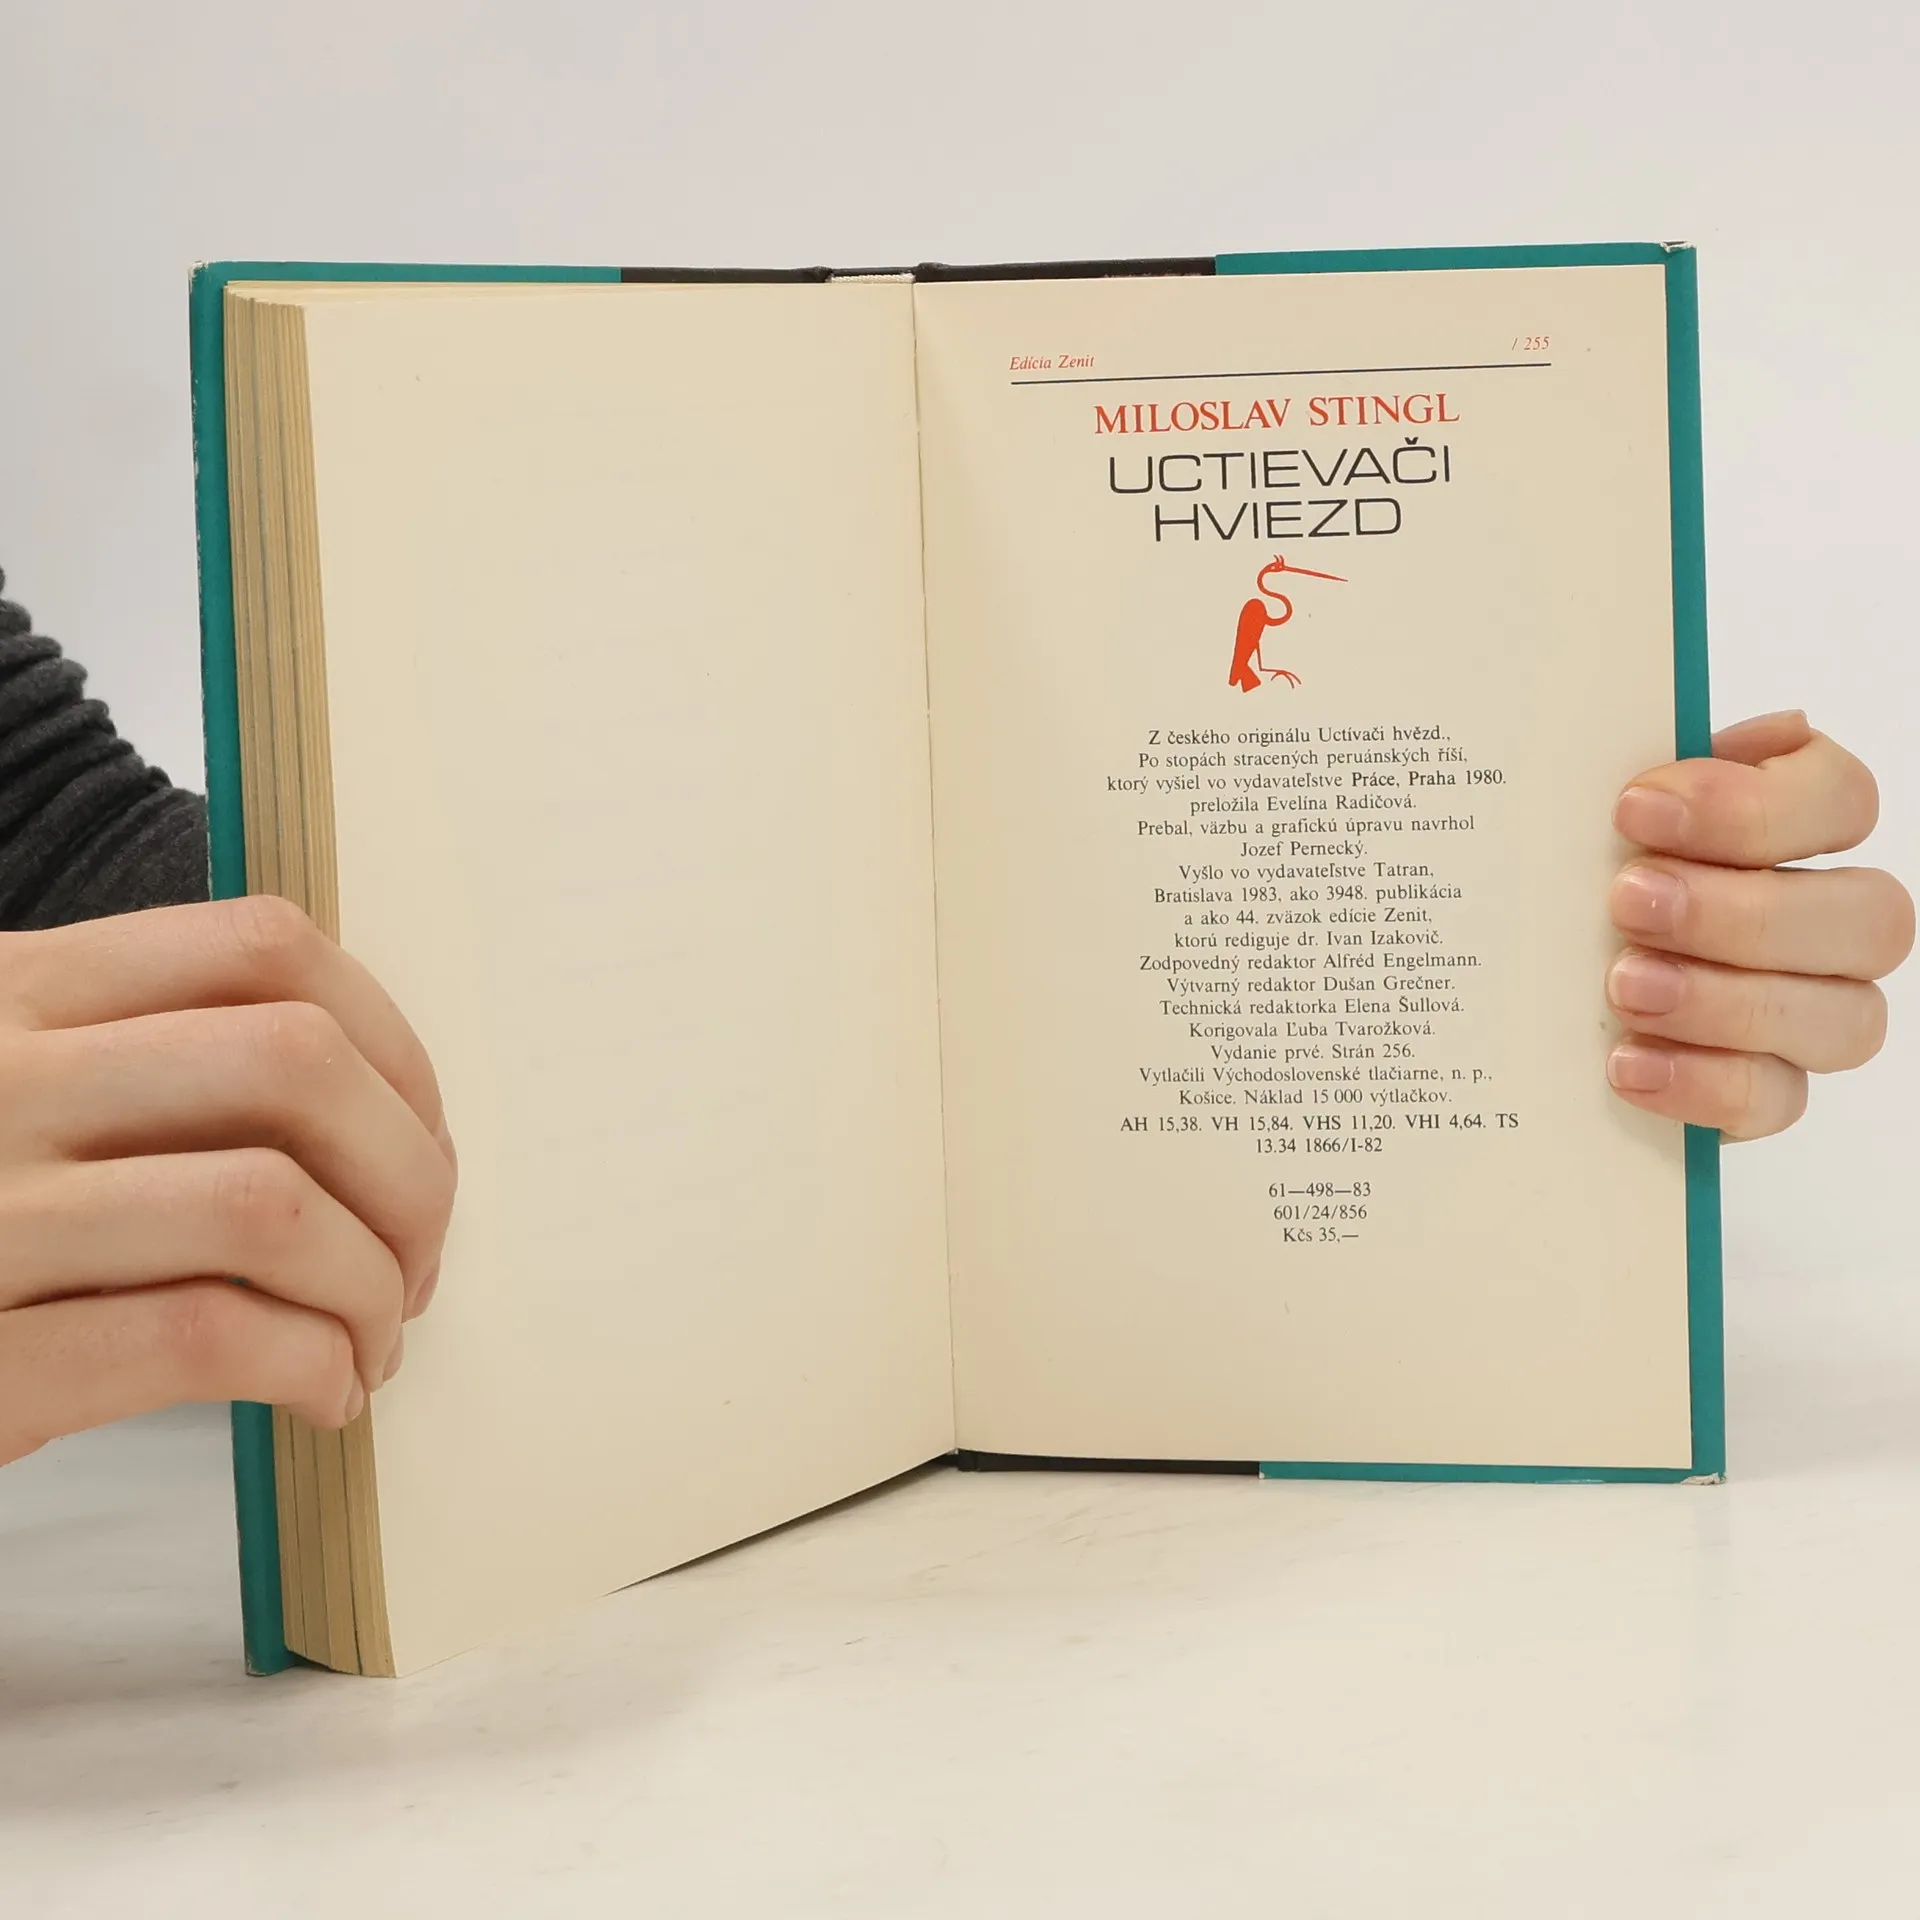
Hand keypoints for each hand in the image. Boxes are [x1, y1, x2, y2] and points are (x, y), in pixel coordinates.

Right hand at [0, 897, 455, 1464]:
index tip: (419, 1141)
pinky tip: (322, 1395)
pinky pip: (205, 1334)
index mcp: (15, 989)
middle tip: (416, 1259)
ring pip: (267, 1203)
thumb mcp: (26, 1095)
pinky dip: (309, 1364)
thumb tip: (389, 1112)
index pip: (266, 948)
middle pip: (295, 1064)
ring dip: (369, 1285)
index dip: (393, 1047)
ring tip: (373, 1342)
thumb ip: (158, 1066)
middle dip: (409, 1172)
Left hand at [1606, 711, 1912, 1139]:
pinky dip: (1703, 1080)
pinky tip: (1627, 1061)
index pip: (1842, 800)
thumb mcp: (1590, 809)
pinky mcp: (1766, 1091)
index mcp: (1798, 829)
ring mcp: (1812, 1013)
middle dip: (1743, 911)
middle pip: (1868, 917)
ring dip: (1726, 1000)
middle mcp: (1831, 921)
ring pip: (1842, 1018)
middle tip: (1628, 902)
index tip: (1635, 808)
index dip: (1754, 805)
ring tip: (1624, 985)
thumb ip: (1631, 759)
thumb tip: (1668, 732)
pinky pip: (1775, 1099)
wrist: (1527, 984)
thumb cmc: (1579, 871)